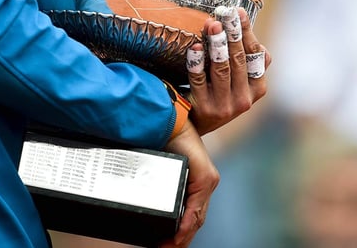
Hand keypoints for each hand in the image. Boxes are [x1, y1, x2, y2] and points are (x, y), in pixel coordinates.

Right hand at [159, 122, 218, 247]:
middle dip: (180, 240)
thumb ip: (161, 186)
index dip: (181, 234)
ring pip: (197, 218)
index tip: (165, 245)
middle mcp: (206, 182)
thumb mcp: (162, 170)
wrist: (168, 122)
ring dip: (183, 236)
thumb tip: (149, 203)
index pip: (192, 215)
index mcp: (196, 182)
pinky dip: (187, 223)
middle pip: (195, 221)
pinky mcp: (206, 178)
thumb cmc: (164, 141)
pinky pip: (196, 207)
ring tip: (167, 247)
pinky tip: (178, 234)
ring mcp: (207, 181)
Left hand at [186, 8, 270, 133]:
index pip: (256, 55)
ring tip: (211, 25)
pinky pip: (200, 80)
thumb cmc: (217, 93)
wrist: (194, 125)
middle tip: (225, 13)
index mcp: (257, 88)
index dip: (247, 32)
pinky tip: (195, 47)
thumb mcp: (237, 80)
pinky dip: (197, 62)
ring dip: (216, 44)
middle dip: (232, 33)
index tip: (238, 11)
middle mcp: (245, 100)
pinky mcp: (205, 109)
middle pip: (240, 60)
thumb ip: (243, 58)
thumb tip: (242, 25)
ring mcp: (225, 106)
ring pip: (222, 69)